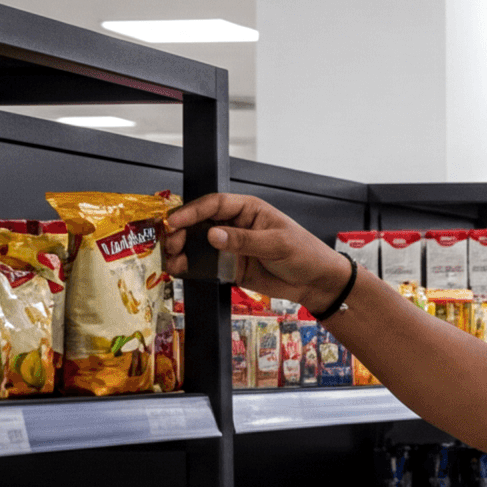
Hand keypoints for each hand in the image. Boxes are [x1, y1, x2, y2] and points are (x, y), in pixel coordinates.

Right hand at [163, 193, 351, 309]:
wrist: (315, 283)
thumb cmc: (305, 254)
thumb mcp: (277, 244)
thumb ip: (244, 240)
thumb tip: (213, 234)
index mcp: (248, 209)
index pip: (215, 204)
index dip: (193, 211)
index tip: (176, 221)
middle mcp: (235, 225)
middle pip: (200, 223)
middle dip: (182, 232)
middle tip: (172, 243)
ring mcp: (231, 246)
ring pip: (198, 244)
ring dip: (182, 250)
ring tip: (172, 259)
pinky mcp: (229, 266)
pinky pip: (205, 264)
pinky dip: (190, 266)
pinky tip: (180, 269)